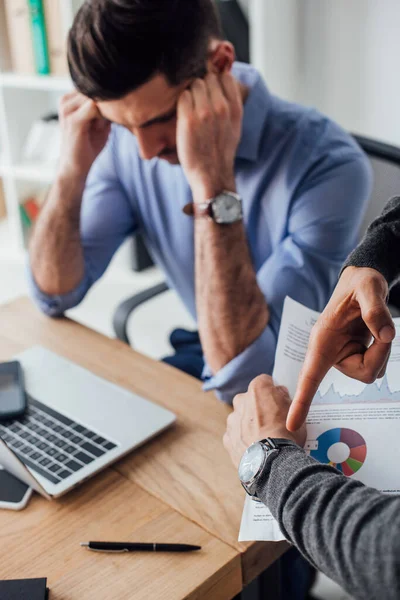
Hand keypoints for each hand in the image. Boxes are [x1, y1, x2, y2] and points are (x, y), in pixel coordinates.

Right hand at [58, 92, 110, 181]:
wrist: (75, 167)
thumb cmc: (88, 145)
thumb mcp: (100, 123)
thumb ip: (106, 108)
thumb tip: (122, 94)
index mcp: (70, 99)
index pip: (94, 86)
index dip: (107, 99)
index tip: (109, 114)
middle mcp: (66, 101)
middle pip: (96, 90)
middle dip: (107, 105)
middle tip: (105, 124)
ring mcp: (67, 109)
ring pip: (96, 97)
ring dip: (105, 112)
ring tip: (100, 128)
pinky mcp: (73, 120)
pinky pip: (95, 107)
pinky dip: (103, 117)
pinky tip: (100, 129)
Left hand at [176, 71, 242, 200]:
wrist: (211, 175)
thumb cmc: (220, 152)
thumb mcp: (235, 126)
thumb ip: (231, 104)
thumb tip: (222, 80)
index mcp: (235, 109)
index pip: (225, 76)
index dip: (216, 80)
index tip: (211, 91)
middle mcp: (222, 108)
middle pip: (207, 78)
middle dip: (202, 87)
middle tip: (198, 103)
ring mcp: (204, 113)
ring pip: (194, 85)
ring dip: (191, 94)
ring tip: (191, 110)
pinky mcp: (188, 119)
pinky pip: (182, 96)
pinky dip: (181, 103)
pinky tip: (183, 116)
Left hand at [223, 375, 305, 468]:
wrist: (272, 462)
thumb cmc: (286, 434)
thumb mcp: (296, 411)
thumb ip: (284, 399)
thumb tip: (279, 394)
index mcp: (257, 389)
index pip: (265, 381)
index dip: (274, 392)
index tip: (280, 402)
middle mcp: (241, 400)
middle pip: (250, 400)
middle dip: (259, 408)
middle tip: (273, 422)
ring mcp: (232, 420)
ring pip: (241, 418)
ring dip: (250, 425)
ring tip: (264, 439)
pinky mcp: (228, 439)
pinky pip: (236, 436)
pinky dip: (243, 441)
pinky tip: (256, 449)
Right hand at [287, 267, 395, 431]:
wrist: (362, 282)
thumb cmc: (360, 282)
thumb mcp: (368, 286)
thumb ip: (375, 309)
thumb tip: (387, 336)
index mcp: (323, 340)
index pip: (311, 375)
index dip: (302, 401)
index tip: (291, 425)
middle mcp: (330, 353)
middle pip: (365, 374)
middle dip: (381, 354)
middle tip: (382, 327)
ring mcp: (343, 357)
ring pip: (374, 372)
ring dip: (384, 351)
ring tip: (376, 326)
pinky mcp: (355, 357)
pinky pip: (377, 366)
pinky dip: (384, 350)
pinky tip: (374, 333)